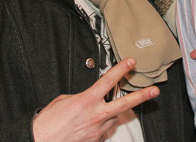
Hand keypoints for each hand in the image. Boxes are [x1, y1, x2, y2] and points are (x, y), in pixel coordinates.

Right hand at [32, 58, 159, 140]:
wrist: (41, 141)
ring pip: (113, 118)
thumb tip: (89, 99)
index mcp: (86, 101)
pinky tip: (90, 125)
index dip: (121, 70)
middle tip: (154, 90)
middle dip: (142, 96)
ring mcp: (97, 131)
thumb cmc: (48, 123)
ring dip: (110, 114)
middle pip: (124, 104)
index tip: (131, 63)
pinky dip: (101, 126)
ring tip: (97, 113)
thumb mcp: (63, 100)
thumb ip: (81, 97)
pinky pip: (104, 131)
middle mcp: (95, 116)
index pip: (108, 81)